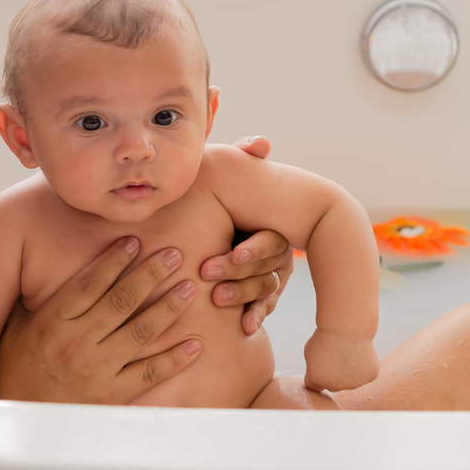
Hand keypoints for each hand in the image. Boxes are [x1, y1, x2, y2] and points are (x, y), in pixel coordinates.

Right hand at [0, 238, 201, 404]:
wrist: (23, 425)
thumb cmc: (17, 371)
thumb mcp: (15, 330)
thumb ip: (33, 301)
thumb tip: (43, 264)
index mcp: (52, 323)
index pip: (89, 283)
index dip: (113, 260)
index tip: (133, 241)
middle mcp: (76, 343)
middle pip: (121, 301)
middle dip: (150, 274)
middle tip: (174, 254)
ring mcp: (96, 370)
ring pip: (141, 332)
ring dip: (168, 308)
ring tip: (188, 288)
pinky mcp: (112, 396)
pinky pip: (149, 373)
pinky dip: (173, 359)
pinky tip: (193, 344)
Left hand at [200, 135, 293, 334]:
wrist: (196, 221)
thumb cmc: (215, 193)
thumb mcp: (226, 175)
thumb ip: (242, 158)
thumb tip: (262, 142)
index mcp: (267, 226)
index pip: (271, 241)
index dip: (255, 249)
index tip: (234, 253)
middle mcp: (273, 252)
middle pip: (267, 268)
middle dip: (239, 272)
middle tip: (209, 273)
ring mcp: (268, 274)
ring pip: (263, 288)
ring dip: (242, 295)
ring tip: (217, 299)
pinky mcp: (259, 294)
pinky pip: (261, 307)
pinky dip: (254, 316)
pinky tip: (245, 328)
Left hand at [303, 330, 379, 391]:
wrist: (346, 327)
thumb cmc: (326, 337)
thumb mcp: (310, 353)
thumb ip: (314, 370)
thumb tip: (321, 379)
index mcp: (317, 380)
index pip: (315, 386)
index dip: (317, 374)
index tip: (320, 363)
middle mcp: (335, 386)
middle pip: (333, 386)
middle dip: (333, 376)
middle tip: (335, 357)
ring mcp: (354, 384)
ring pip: (350, 382)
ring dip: (348, 373)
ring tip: (347, 354)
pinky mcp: (369, 377)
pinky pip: (364, 375)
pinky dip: (362, 367)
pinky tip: (359, 354)